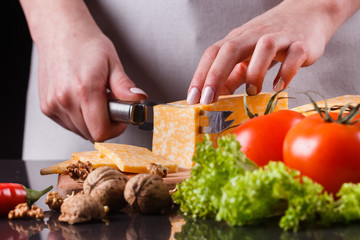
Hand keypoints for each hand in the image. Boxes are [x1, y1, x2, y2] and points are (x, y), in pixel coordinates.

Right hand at [23, 0, 146, 141]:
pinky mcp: (47, 107)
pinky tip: (82, 100)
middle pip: (91, 134)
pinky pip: (69, 124)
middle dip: (106, 124)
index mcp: (84, 90)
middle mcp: (65, 100)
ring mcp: (53, 105)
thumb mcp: (112, 62)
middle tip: (109, 104)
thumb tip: (139, 100)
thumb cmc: (85, 43)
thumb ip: (124, 86)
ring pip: (80, 131)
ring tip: (95, 99)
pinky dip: (79, 118)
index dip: (115, 130)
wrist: (60, 31)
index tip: (121, 120)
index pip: (101, 132)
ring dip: (92, 121)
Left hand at [187, 0, 359, 103]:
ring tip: (252, 92)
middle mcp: (255, 36)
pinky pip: (294, 56)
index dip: (200, 75)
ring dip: (254, 73)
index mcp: (238, 39)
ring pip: (264, 48)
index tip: (192, 99)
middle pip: (230, 49)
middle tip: (208, 100)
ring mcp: (279, 38)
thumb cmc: (272, 38)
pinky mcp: (301, 44)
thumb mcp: (248, 54)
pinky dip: (286, 72)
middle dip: (215, 75)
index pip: (213, 54)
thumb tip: (217, 96)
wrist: (309, 13)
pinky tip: (278, 87)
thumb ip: (233, 75)